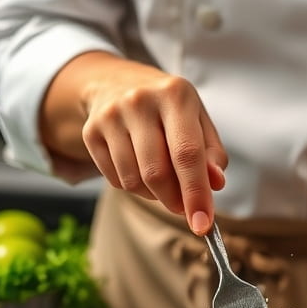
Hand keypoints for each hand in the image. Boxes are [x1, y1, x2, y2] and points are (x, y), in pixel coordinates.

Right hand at [77, 55, 226, 234]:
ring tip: (162, 181)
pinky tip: (139, 169)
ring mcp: (111, 115)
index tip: (203, 225)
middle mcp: (140, 101)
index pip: (187, 155)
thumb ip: (212, 155)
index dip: (196, 194)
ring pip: (133, 181)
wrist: (118, 83)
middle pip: (156, 173)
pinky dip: (133, 186)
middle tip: (183, 207)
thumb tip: (216, 183)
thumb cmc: (169, 110)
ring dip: (153, 195)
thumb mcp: (198, 121)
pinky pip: (115, 179)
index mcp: (174, 94)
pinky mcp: (90, 132)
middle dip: (174, 200)